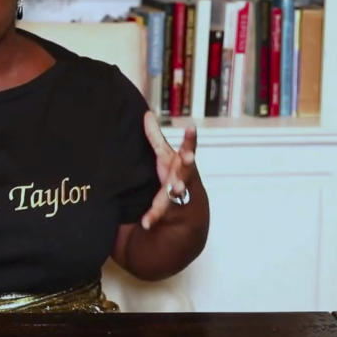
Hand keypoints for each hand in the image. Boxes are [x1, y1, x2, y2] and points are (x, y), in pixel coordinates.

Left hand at [140, 111, 197, 229]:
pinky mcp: (167, 210)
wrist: (188, 213)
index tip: (191, 127)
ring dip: (177, 190)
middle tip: (188, 156)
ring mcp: (177, 195)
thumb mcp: (164, 156)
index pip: (189, 149)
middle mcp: (183, 178)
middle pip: (188, 170)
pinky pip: (159, 214)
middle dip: (188, 163)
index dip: (190, 139)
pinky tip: (145, 223)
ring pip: (178, 192)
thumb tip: (147, 113)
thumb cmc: (174, 176)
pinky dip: (152, 218)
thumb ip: (155, 137)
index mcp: (183, 163)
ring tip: (175, 188)